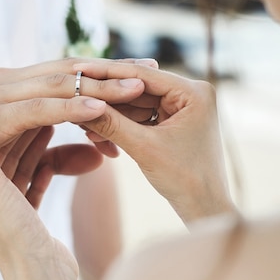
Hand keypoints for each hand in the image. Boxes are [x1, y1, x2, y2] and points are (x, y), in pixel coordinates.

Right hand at [0, 58, 145, 206]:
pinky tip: (100, 108)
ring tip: (137, 85)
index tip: (143, 74)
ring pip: (59, 84)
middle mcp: (9, 81)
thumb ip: (60, 156)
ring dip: (100, 84)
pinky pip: (38, 108)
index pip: (70, 74)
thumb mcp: (24, 163)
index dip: (107, 73)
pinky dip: (69, 107)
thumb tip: (99, 156)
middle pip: (71, 71)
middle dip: (112, 70)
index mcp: (17, 88)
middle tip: (150, 69)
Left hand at [0, 104, 77, 279]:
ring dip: (45, 142)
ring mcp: (8, 204)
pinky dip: (51, 165)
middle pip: (12, 147)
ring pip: (27, 161)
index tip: (41, 94)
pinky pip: (38, 179)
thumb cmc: (12, 237)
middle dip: (35, 124)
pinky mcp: (28, 215)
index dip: (18, 115)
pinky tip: (64, 152)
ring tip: (62, 121)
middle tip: (57, 102)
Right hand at [75, 61, 235, 222]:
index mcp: (194, 92)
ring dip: (111, 113)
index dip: (107, 73)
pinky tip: (97, 132)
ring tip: (82, 123)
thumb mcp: (143, 148)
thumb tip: (78, 103)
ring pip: (136, 103)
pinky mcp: (174, 121)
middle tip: (75, 95)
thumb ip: (111, 123)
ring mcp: (182, 107)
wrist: (205, 209)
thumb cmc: (185, 180)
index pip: (142, 75)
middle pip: (137, 87)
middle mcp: (191, 93)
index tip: (79, 70)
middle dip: (107, 97)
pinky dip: (121, 124)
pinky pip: (141, 116)